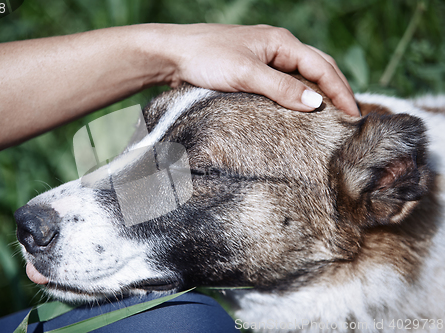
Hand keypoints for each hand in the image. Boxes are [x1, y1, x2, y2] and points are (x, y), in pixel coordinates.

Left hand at [162, 24, 358, 115]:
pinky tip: (298, 110)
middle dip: (336, 90)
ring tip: (330, 116)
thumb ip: (281, 88)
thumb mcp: (246, 74)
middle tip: (349, 117)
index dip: (341, 91)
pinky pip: (284, 82)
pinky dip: (297, 95)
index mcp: (281, 42)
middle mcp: (277, 47)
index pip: (322, 67)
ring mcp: (264, 57)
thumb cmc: (207, 58)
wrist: (173, 54)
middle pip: (317, 68)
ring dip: (318, 92)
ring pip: (301, 75)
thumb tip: (315, 103)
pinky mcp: (252, 69)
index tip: (353, 116)